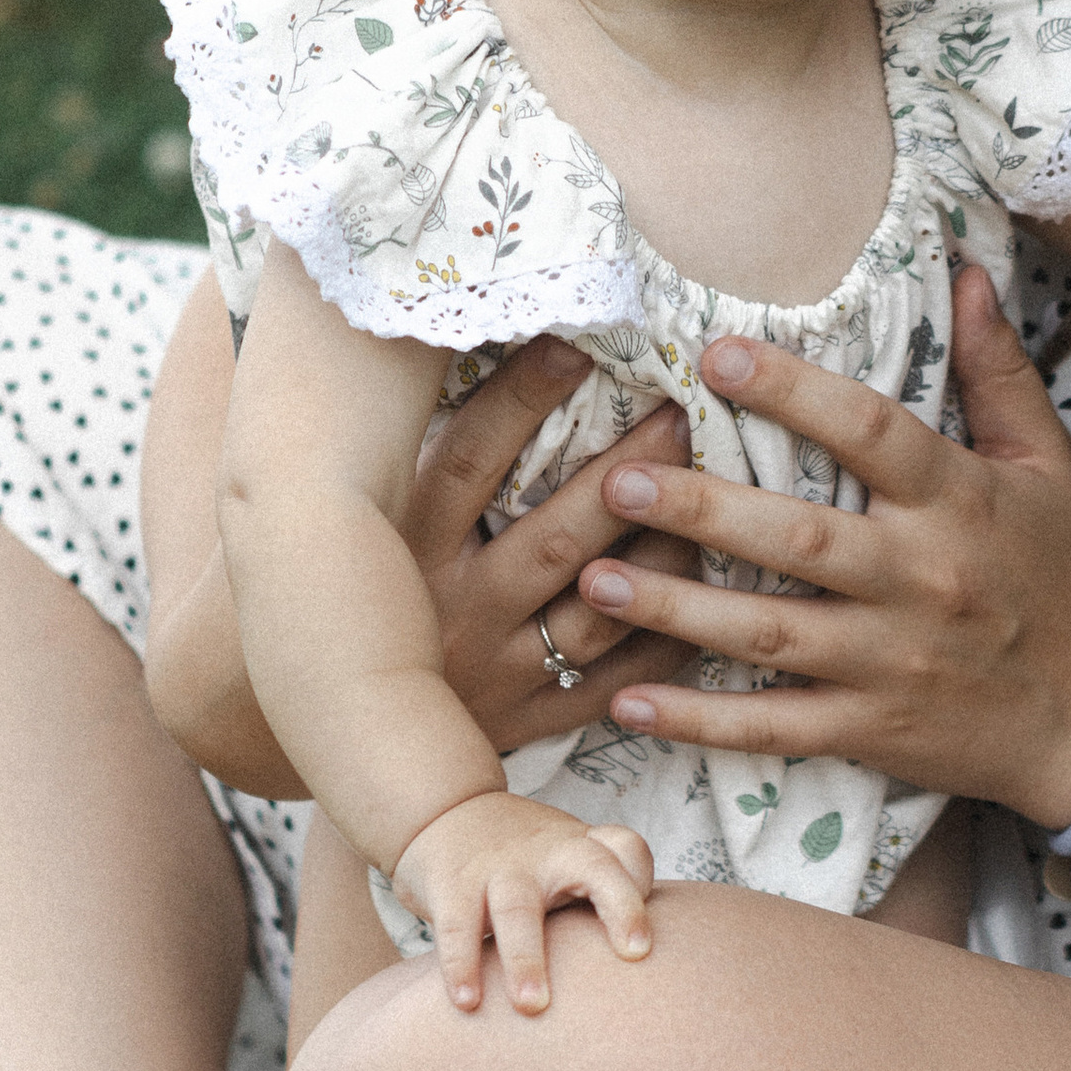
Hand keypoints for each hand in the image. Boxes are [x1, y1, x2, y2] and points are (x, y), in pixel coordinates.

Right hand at [391, 789, 655, 1013]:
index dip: (643, 886)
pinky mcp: (453, 882)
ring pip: (518, 908)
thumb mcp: (568, 860)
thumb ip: (601, 902)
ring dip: (526, 958)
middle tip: (634, 954)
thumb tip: (640, 982)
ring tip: (531, 1006)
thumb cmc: (526, 859)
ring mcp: (502, 866)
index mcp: (583, 847)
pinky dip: (461, 964)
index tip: (644, 943)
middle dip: (619, 905)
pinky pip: (458, 925)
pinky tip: (467, 1002)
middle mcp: (551, 852)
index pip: (628, 851)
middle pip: (596, 867)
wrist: (445, 810)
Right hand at [400, 337, 701, 751]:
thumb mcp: (387, 526)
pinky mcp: (535, 720)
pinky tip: (713, 591)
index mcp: (409, 549)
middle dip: (625, 476)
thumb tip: (498, 350)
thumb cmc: (381, 596)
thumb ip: (437, 461)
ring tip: (716, 501)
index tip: (577, 343)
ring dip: (664, 555)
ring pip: (601, 612)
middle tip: (683, 416)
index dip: (521, 400)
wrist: (354, 728)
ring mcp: (500, 672)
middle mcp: (454, 611)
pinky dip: (670, 639)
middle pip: (554, 539)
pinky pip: (619, 682)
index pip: (469, 463)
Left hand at [569, 267, 1070, 829]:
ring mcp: (892, 663)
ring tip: (592, 578)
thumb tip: (961, 269)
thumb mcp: (1045, 464)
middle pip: (797, 541)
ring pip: (769, 636)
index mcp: (959, 502)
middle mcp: (921, 580)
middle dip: (700, 511)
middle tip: (617, 480)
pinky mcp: (872, 731)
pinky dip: (699, 720)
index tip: (714, 354)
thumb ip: (995, 369)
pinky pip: (773, 729)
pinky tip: (625, 702)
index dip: (792, 393)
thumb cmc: (1063, 575)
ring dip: (675, 612)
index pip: (870, 435)